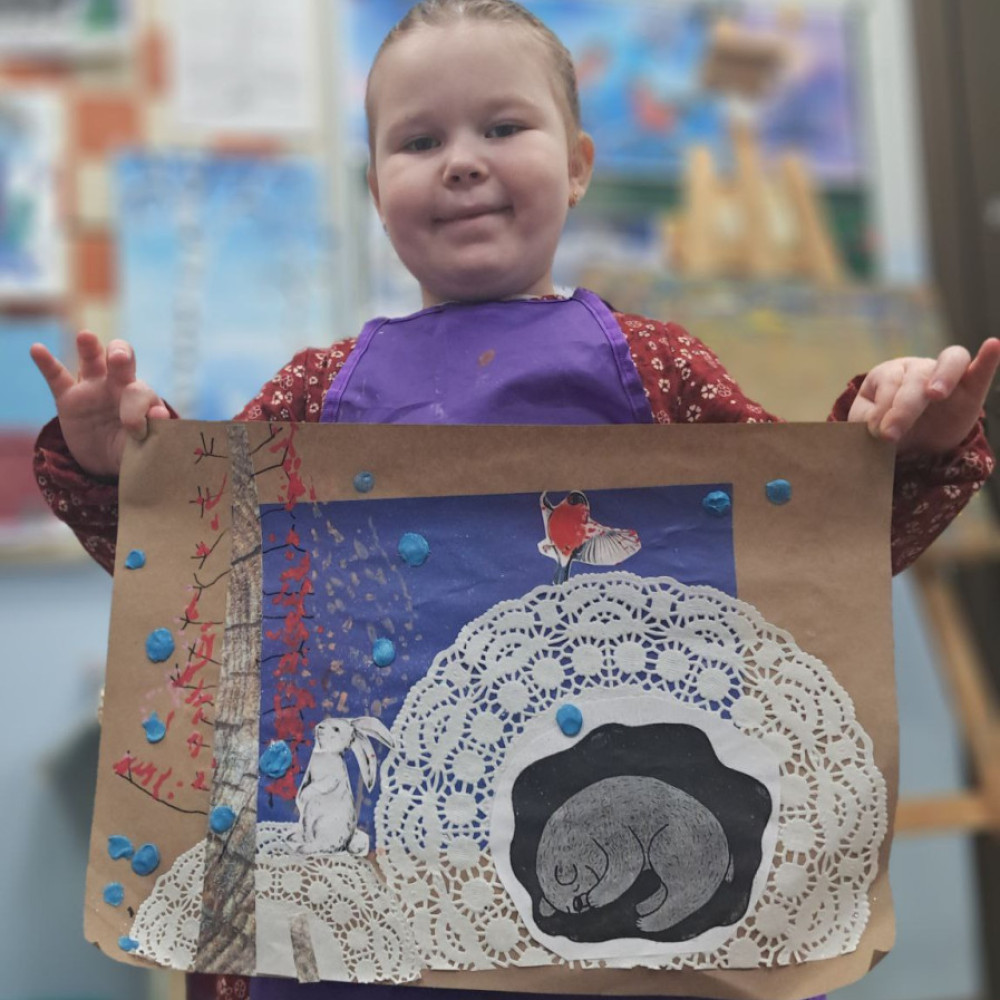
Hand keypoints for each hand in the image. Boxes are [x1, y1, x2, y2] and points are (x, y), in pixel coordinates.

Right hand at [30, 331, 169, 476]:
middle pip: (122, 361)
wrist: (107, 461)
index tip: (137, 432)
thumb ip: (152, 433)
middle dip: (121, 356)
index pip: (141, 394)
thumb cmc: (132, 450)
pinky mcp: (69, 398)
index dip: (139, 410)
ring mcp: (93, 388)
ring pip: (92, 360)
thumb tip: (160, 416)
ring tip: (86, 337)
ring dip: (90, 347)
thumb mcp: (143, 448)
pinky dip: (46, 363)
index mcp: (142, 398)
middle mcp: (119, 386)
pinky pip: (57, 377)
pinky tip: (37, 349)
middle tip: (119, 359)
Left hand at [848, 338, 999, 454]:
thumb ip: (870, 424)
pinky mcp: (970, 389)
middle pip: (916, 378)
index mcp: (890, 374)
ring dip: (943, 376)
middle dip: (903, 409)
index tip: (878, 433)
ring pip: (950, 361)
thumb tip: (879, 426)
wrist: (910, 444)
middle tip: (890, 434)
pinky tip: (992, 346)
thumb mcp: (869, 427)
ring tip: (935, 394)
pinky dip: (988, 359)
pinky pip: (981, 370)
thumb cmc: (884, 429)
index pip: (890, 382)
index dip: (883, 408)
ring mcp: (946, 375)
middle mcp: (918, 368)